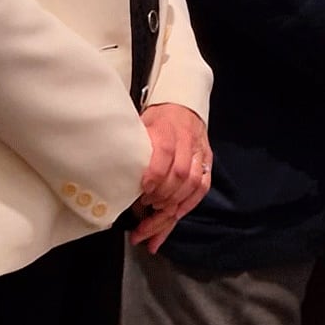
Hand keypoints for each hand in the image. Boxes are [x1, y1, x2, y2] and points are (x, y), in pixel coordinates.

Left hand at [130, 103, 209, 251]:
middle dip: (162, 197)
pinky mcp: (207, 162)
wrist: (182, 108)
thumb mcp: (141, 125)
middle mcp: (187, 141)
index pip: (164, 151)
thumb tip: (116, 177)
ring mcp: (200, 153)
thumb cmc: (156, 120)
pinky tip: (173, 216)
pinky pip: (202, 188)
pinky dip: (188, 205)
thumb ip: (135, 148)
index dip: (155, 174)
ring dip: (173, 204)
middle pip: (181, 174)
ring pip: (193, 184)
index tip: (142, 190)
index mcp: (167, 128)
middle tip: (144, 211)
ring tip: (155, 217)